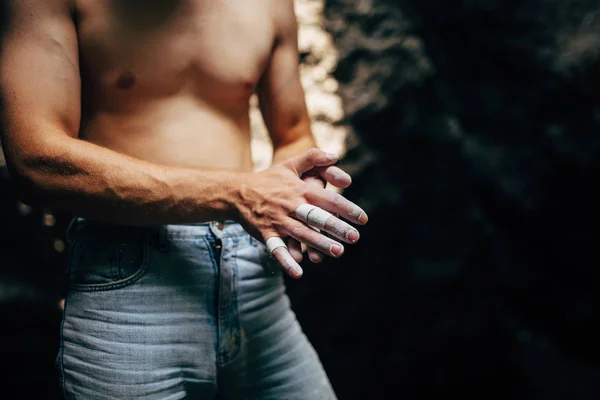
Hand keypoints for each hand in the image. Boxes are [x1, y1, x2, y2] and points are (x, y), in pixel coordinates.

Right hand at [235, 148, 367, 277]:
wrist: (236, 191)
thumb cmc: (268, 179)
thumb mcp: (290, 164)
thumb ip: (313, 157)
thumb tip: (336, 155)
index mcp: (300, 189)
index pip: (327, 199)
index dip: (346, 208)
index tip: (363, 219)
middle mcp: (291, 205)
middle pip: (316, 217)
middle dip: (335, 227)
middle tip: (354, 237)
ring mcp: (278, 220)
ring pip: (301, 233)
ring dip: (318, 243)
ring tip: (338, 252)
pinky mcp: (265, 233)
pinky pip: (276, 248)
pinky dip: (286, 260)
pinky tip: (298, 272)